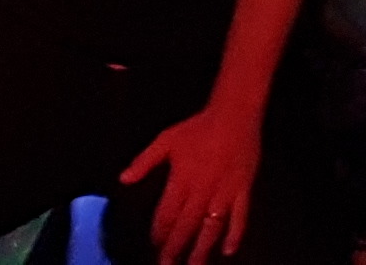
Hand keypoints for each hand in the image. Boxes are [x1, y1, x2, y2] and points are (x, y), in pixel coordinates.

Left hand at [122, 97, 263, 263]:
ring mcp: (224, 192)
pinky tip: (228, 250)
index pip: (166, 215)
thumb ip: (144, 161)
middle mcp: (202, 190)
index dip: (158, 233)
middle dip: (175, 249)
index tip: (154, 246)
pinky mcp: (242, 190)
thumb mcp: (166, 140)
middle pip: (186, 227)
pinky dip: (235, 234)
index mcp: (182, 179)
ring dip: (201, 249)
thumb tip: (123, 179)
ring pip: (211, 227)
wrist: (235, 114)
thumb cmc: (199, 127)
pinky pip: (240, 216)